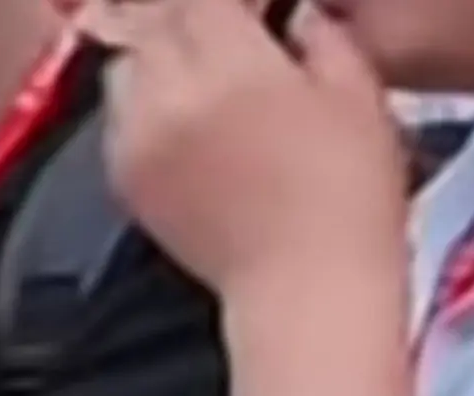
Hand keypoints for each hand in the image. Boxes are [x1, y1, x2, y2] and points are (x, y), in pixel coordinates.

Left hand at [81, 0, 409, 299]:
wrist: (303, 289)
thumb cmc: (347, 194)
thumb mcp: (356, 90)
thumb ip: (318, 34)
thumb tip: (293, 14)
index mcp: (229, 65)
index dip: (224, 0)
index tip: (250, 8)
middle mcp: (168, 99)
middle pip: (152, 21)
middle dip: (184, 14)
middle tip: (223, 27)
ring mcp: (138, 145)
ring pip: (124, 67)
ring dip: (154, 51)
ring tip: (196, 61)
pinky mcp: (127, 185)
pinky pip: (117, 121)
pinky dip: (140, 102)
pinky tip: (180, 110)